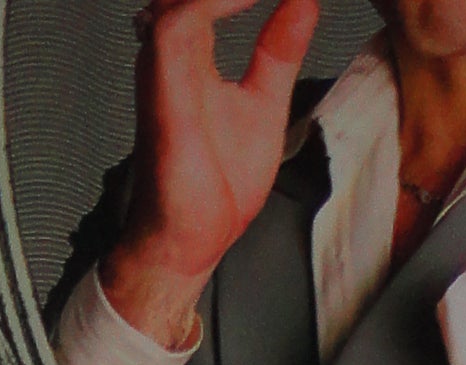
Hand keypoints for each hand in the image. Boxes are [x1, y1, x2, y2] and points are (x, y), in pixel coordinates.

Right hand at [100, 0, 319, 350]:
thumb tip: (302, 3)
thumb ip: (279, 50)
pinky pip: (179, 25)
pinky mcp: (164, 90)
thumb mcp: (265, 103)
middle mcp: (169, 51)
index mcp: (189, 51)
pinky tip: (248, 1)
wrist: (191, 240)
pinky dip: (214, 3)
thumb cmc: (213, 186)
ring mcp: (163, 66)